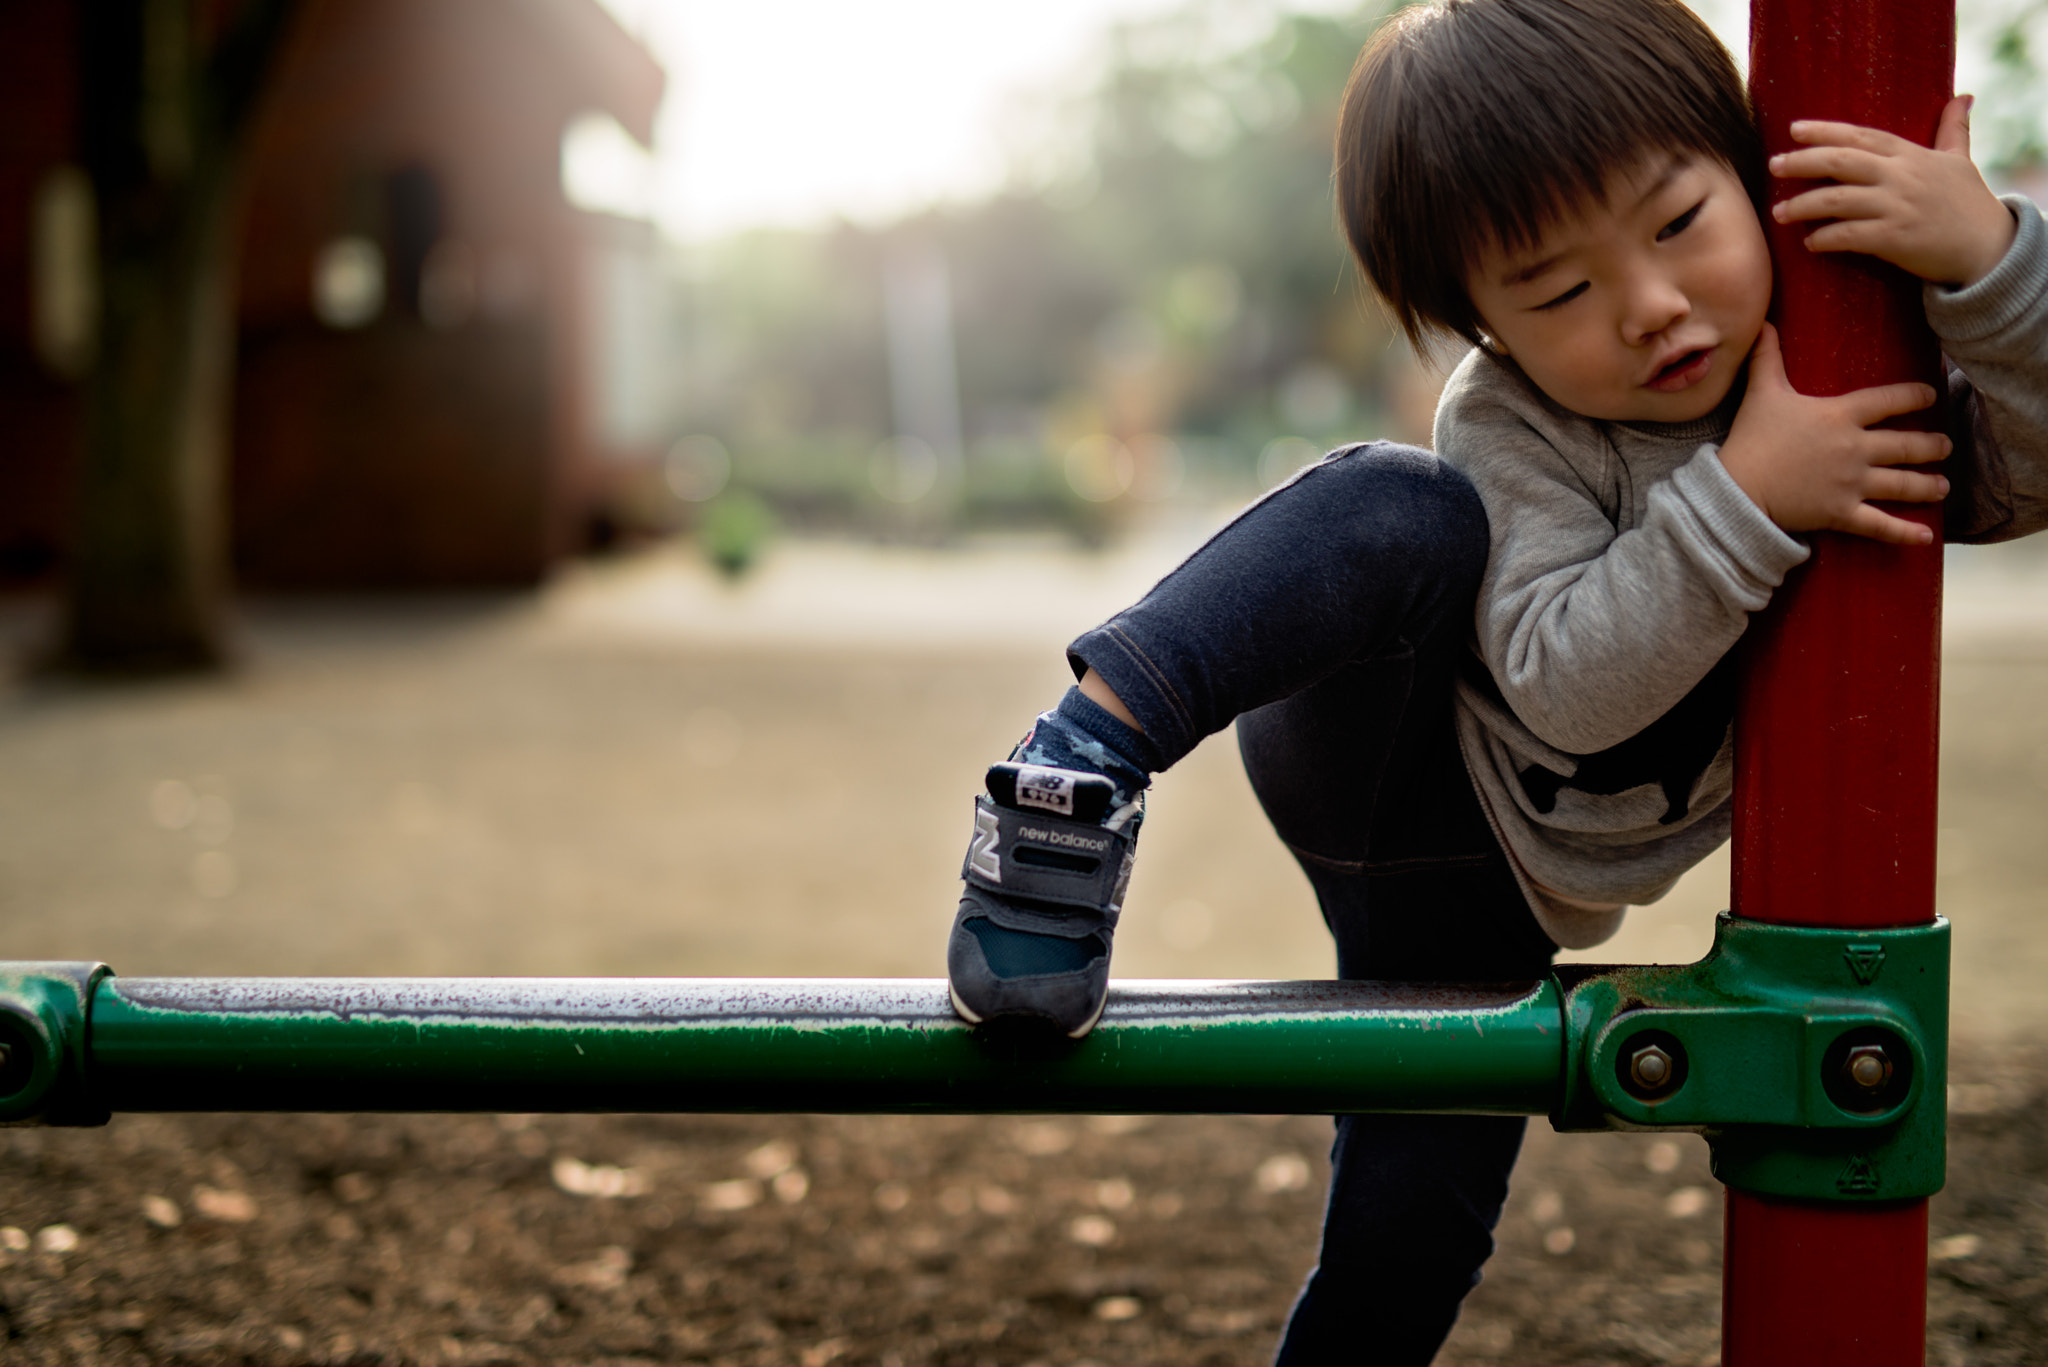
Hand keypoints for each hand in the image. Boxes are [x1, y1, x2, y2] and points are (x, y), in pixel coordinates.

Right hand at [1719, 323, 1950, 545]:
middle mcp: (1855, 448)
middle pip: (1906, 445)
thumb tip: (1763, 323)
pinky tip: (1927, 537)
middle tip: (1944, 446)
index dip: (1915, 397)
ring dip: (1927, 485)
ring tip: (1943, 485)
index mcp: (1841, 416)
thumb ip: (1768, 358)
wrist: (1737, 489)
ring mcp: (1852, 483)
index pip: (1890, 401)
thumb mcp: (1761, 393)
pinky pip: (1880, 525)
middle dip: (1931, 446)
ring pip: (1902, 484)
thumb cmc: (1751, 439)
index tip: (1931, 397)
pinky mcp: (1841, 513)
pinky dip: (1905, 533)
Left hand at [1769, 95, 2016, 287]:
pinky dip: (1824, 238)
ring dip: (1802, 205)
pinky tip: (1809, 243)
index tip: (1794, 129)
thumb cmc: (1971, 203)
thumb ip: (1953, 130)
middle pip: (1841, 162)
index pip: (1860, 136)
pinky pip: (1848, 236)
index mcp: (1911, 155)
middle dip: (1802, 161)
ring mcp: (1896, 207)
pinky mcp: (1894, 238)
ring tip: (1779, 212)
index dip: (1825, 131)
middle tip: (1774, 165)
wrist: (1989, 248)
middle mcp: (1901, 176)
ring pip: (1836, 200)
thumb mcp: (1961, 160)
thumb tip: (1964, 96)